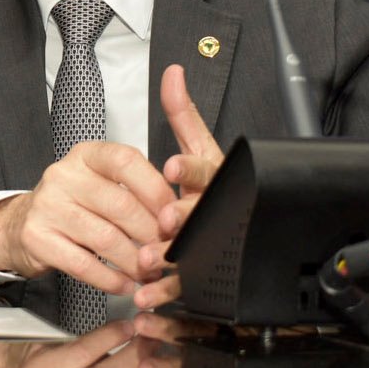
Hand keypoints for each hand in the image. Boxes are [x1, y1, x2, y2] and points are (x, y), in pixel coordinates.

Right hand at [0, 141, 174, 293]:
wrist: (22, 223)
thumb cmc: (74, 204)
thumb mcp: (101, 184)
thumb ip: (135, 192)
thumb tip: (179, 218)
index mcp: (85, 156)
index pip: (126, 162)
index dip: (156, 190)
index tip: (176, 216)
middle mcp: (63, 175)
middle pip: (121, 205)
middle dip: (152, 235)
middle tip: (169, 253)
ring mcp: (47, 206)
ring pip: (105, 239)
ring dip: (135, 262)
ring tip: (150, 274)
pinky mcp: (37, 238)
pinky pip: (83, 264)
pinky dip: (110, 279)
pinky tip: (124, 284)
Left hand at [135, 65, 225, 309]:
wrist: (222, 225)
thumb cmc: (206, 184)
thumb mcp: (198, 147)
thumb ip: (183, 114)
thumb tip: (173, 74)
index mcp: (212, 178)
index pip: (204, 169)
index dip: (189, 168)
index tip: (171, 165)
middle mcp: (213, 211)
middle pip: (201, 214)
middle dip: (183, 217)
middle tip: (164, 221)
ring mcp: (211, 243)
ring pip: (193, 252)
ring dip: (169, 257)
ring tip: (147, 261)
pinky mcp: (201, 272)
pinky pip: (184, 284)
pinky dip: (163, 291)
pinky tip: (146, 293)